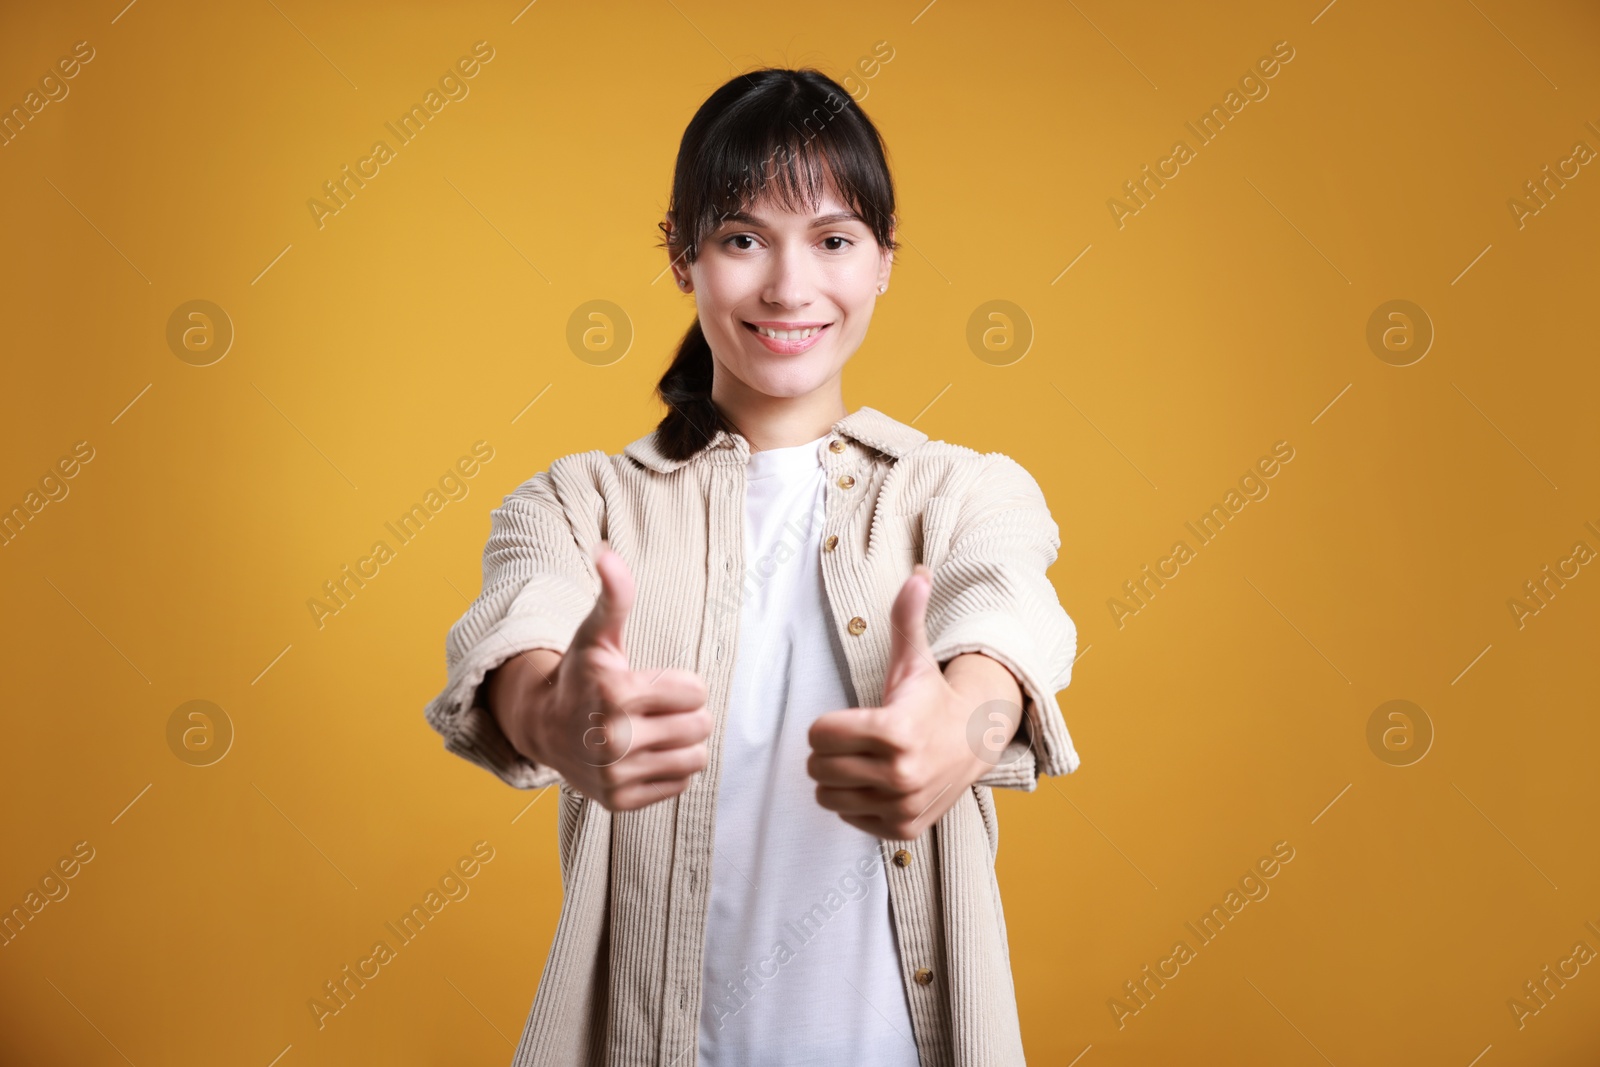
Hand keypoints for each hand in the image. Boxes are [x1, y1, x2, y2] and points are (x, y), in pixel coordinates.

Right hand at [489, 542, 711, 811]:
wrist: (545, 728)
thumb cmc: (580, 676)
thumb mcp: (596, 634)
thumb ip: (613, 595)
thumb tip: (607, 553)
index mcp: (615, 694)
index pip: (696, 692)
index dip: (681, 684)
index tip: (652, 684)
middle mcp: (614, 740)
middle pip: (700, 725)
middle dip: (684, 713)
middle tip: (654, 709)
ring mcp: (617, 776)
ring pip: (696, 758)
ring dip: (682, 742)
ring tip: (653, 730)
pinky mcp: (621, 802)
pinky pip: (680, 784)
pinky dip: (669, 769)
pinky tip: (643, 754)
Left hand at [806, 564, 1024, 840]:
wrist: (975, 742)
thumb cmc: (932, 699)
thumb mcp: (916, 659)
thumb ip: (907, 618)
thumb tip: (918, 575)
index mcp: (894, 731)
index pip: (818, 735)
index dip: (826, 724)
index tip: (847, 718)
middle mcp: (900, 773)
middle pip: (818, 768)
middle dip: (829, 752)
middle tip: (855, 741)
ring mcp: (902, 805)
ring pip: (828, 797)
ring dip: (838, 779)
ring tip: (864, 761)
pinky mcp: (903, 828)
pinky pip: (849, 819)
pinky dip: (856, 804)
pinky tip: (878, 783)